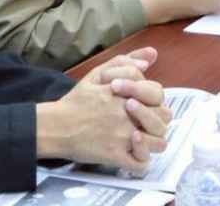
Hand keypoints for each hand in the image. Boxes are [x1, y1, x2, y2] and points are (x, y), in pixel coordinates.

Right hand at [82, 46, 172, 162]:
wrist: (56, 126)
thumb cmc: (77, 100)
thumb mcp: (99, 73)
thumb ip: (126, 62)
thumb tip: (151, 56)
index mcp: (126, 94)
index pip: (157, 93)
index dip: (151, 96)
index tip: (136, 100)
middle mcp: (128, 115)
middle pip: (163, 117)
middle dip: (157, 117)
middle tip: (142, 120)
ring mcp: (123, 137)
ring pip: (158, 143)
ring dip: (153, 140)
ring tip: (140, 137)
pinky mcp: (115, 156)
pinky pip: (141, 164)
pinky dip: (142, 160)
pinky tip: (133, 152)